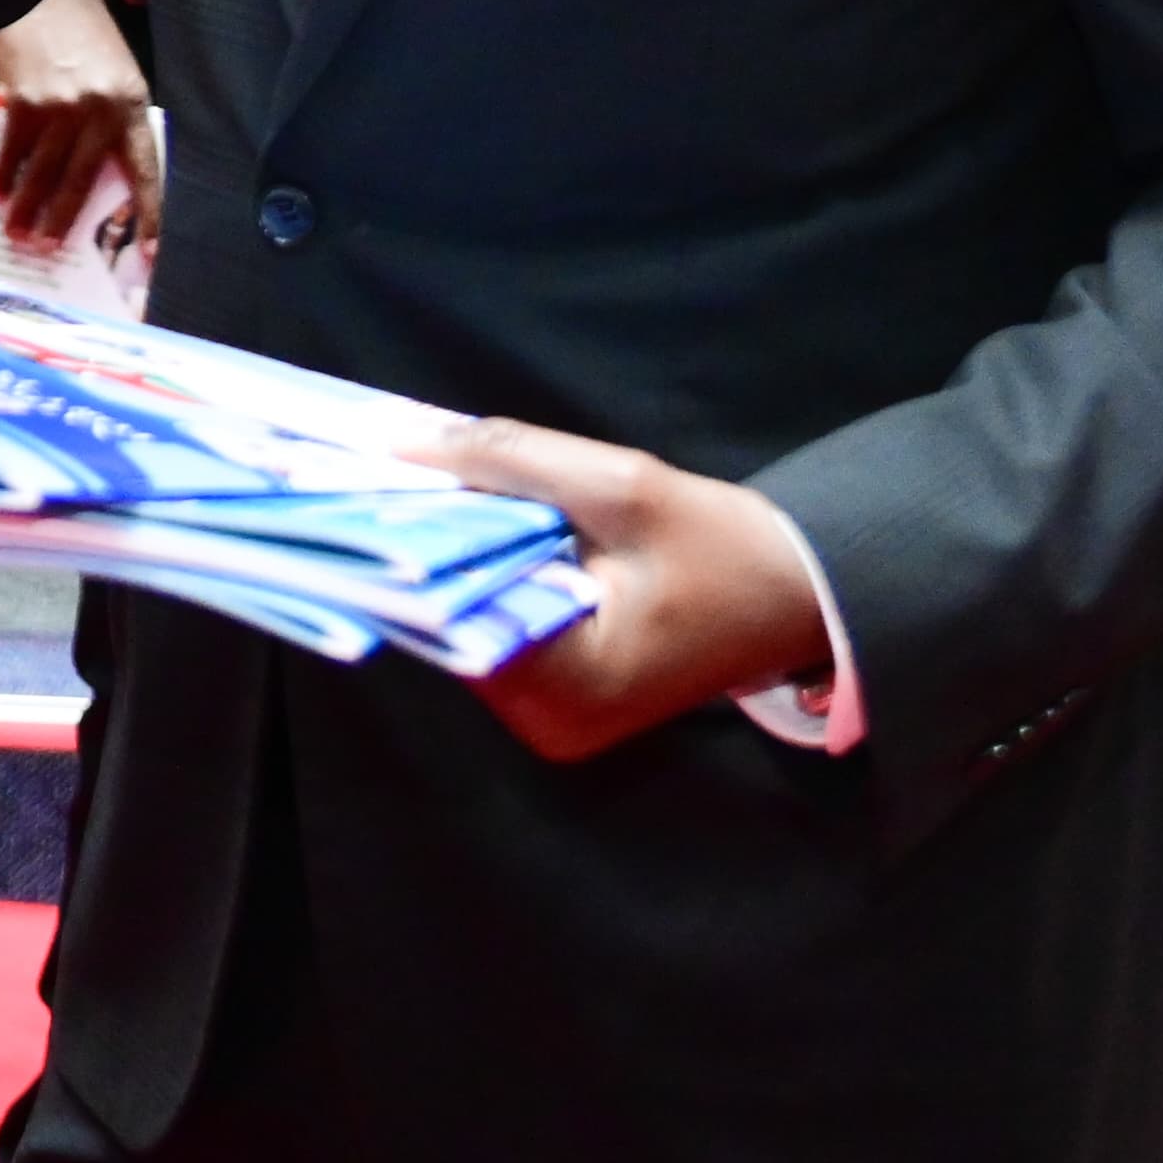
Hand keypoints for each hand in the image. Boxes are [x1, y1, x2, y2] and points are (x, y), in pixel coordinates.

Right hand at [0, 0, 159, 244]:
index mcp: (131, 107)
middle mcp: (97, 112)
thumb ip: (113, 124)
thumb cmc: (88, 40)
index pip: (145, 172)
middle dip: (62, 222)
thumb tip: (92, 182)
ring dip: (27, 208)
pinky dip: (2, 174)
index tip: (150, 255)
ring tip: (18, 234)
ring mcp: (57, 108)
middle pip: (79, 182)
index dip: (149, 215)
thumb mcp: (119, 79)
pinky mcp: (22, 100)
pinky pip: (11, 150)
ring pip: (41, 173)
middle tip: (48, 251)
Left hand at [427, 415, 832, 763]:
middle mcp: (547, 723)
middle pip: (448, 617)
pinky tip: (477, 521)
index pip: (446, 611)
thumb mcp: (624, 486)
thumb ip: (511, 460)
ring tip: (433, 485)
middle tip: (391, 465)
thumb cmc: (730, 548)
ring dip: (456, 553)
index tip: (359, 478)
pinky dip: (487, 573)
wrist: (804, 596)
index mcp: (569, 687)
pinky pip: (497, 626)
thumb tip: (402, 438)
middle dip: (428, 540)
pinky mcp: (560, 699)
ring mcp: (551, 719)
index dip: (406, 539)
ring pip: (467, 617)